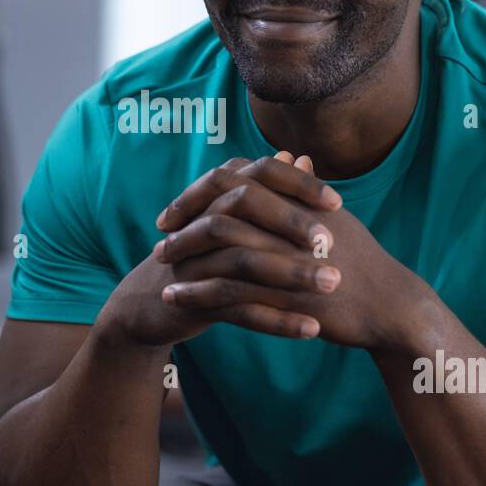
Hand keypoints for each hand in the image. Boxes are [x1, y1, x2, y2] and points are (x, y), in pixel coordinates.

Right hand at [99, 154, 339, 347]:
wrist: (149, 305)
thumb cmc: (202, 257)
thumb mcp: (234, 222)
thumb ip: (268, 191)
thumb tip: (299, 156)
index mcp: (215, 197)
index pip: (258, 174)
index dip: (297, 184)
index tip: (336, 202)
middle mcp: (201, 220)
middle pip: (246, 207)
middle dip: (292, 223)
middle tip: (333, 243)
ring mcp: (195, 261)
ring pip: (244, 260)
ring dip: (291, 273)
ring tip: (332, 284)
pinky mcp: (193, 300)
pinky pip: (239, 309)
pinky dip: (277, 320)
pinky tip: (311, 329)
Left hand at [156, 153, 436, 351]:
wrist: (389, 306)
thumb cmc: (362, 262)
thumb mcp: (333, 217)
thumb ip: (304, 189)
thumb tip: (292, 159)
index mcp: (298, 197)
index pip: (237, 178)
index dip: (202, 188)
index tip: (179, 206)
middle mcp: (289, 218)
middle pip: (222, 204)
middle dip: (185, 216)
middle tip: (160, 233)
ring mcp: (287, 255)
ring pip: (220, 245)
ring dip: (184, 253)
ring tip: (159, 263)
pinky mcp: (283, 294)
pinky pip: (228, 289)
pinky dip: (196, 292)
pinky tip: (174, 298)